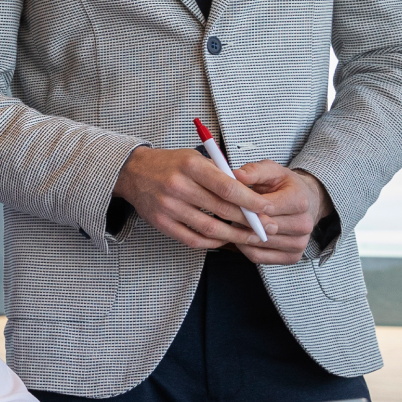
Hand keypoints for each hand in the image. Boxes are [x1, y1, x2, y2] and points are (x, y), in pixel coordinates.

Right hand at [115, 145, 270, 250]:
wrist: (134, 172)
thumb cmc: (172, 164)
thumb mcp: (196, 158)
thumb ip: (221, 173)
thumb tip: (251, 192)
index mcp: (190, 165)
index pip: (227, 186)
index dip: (250, 200)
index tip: (267, 207)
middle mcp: (178, 186)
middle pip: (221, 210)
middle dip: (248, 221)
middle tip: (267, 227)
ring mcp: (168, 207)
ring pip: (209, 229)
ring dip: (234, 236)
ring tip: (252, 238)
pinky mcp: (161, 224)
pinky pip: (192, 239)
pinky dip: (212, 243)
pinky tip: (225, 241)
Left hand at [229, 160, 330, 264]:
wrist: (305, 202)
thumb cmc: (284, 186)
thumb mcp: (272, 171)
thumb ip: (254, 171)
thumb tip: (236, 175)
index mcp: (300, 200)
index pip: (268, 207)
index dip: (246, 205)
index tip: (231, 201)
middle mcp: (304, 224)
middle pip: (264, 227)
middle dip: (243, 220)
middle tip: (227, 213)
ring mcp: (300, 243)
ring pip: (260, 243)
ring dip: (242, 235)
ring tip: (233, 222)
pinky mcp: (292, 257)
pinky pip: (259, 257)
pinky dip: (245, 248)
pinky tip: (240, 236)